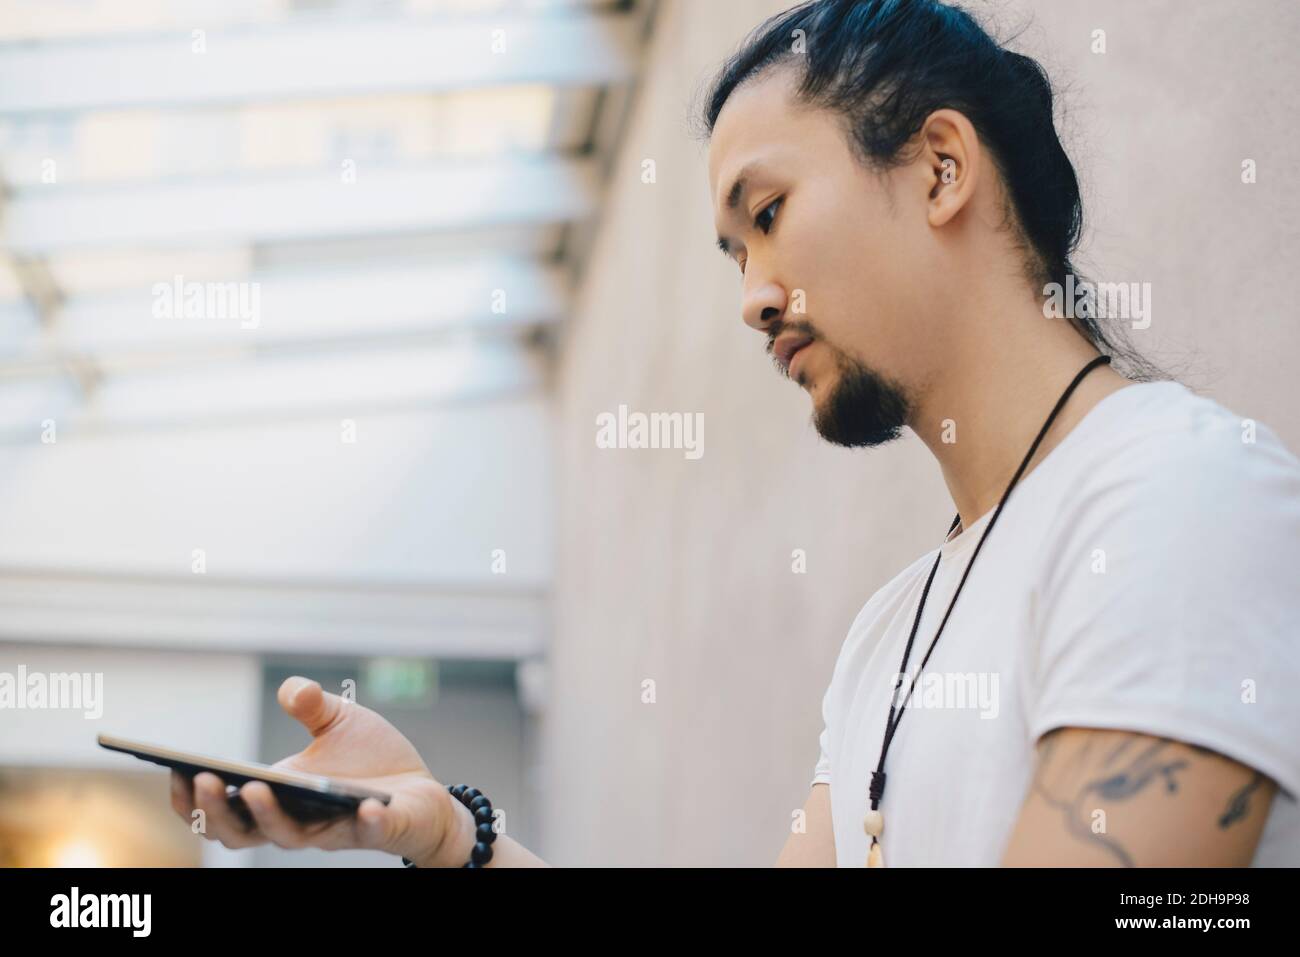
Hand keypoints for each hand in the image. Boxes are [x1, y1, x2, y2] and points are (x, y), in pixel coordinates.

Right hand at [170, 675, 462, 864]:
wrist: (421, 791)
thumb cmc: (371, 761)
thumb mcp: (340, 722)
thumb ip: (312, 705)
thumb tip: (292, 691)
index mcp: (279, 796)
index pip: (223, 809)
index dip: (193, 798)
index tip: (172, 770)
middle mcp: (297, 822)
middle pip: (240, 832)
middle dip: (216, 811)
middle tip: (204, 780)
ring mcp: (335, 830)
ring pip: (289, 837)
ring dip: (268, 816)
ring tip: (258, 786)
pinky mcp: (379, 830)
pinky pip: (368, 832)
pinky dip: (364, 822)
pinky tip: (364, 804)